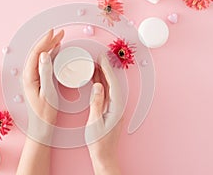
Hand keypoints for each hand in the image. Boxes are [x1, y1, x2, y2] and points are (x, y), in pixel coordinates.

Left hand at [17, 29, 63, 174]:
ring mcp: (33, 77)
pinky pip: (43, 63)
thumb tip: (44, 54)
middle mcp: (29, 75)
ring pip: (40, 57)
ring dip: (49, 46)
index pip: (36, 54)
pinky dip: (50, 55)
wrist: (42, 125)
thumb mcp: (48, 92)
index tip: (53, 32)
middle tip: (60, 33)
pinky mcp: (38, 80)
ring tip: (59, 38)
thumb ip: (45, 72)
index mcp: (29, 76)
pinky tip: (55, 51)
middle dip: (48, 41)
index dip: (44, 41)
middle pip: (37, 53)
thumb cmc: (45, 112)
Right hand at [85, 54, 123, 174]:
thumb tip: (97, 86)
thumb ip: (96, 103)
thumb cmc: (99, 142)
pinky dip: (100, 84)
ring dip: (102, 75)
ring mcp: (114, 108)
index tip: (102, 59)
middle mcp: (117, 106)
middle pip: (112, 83)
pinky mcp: (109, 110)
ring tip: (95, 65)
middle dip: (106, 69)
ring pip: (109, 87)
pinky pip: (105, 93)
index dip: (107, 69)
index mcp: (116, 107)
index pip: (113, 84)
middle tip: (98, 57)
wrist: (103, 155)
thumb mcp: (95, 122)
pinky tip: (94, 79)